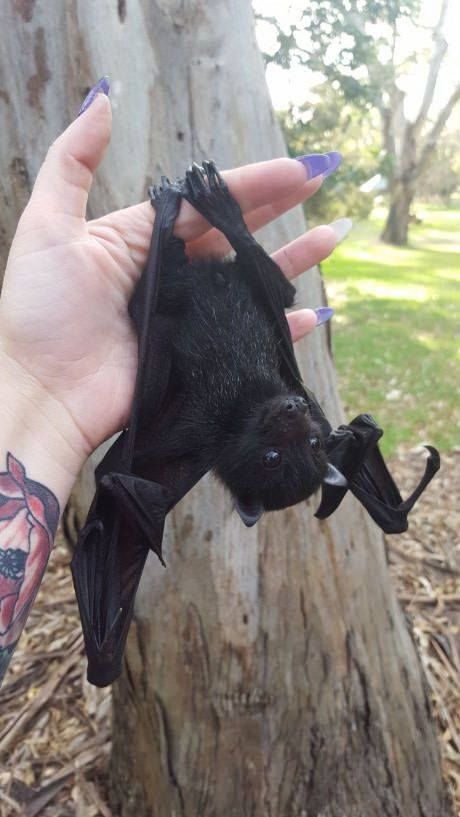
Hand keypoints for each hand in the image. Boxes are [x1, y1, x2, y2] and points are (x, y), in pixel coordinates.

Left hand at [0, 92, 337, 481]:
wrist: (43, 394)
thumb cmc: (40, 313)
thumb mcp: (47, 227)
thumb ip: (72, 162)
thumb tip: (103, 98)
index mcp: (142, 241)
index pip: (207, 204)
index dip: (252, 183)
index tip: (296, 167)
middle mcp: (171, 276)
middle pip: (236, 235)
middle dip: (280, 207)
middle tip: (324, 178)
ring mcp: (187, 319)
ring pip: (250, 282)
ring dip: (292, 260)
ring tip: (333, 238)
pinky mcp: (198, 358)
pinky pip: (249, 337)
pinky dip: (282, 328)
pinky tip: (314, 312)